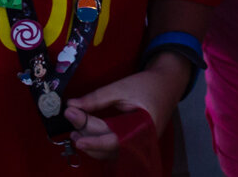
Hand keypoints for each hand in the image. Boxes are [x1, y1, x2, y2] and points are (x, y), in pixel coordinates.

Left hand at [64, 55, 193, 159]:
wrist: (166, 86)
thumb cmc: (147, 85)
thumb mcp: (121, 87)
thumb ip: (97, 98)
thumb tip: (72, 105)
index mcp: (140, 127)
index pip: (108, 134)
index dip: (87, 125)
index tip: (71, 114)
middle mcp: (140, 142)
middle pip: (107, 146)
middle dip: (86, 134)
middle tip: (71, 117)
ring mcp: (138, 146)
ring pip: (109, 153)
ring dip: (90, 144)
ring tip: (74, 132)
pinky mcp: (134, 146)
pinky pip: (113, 151)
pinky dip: (99, 145)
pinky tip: (87, 137)